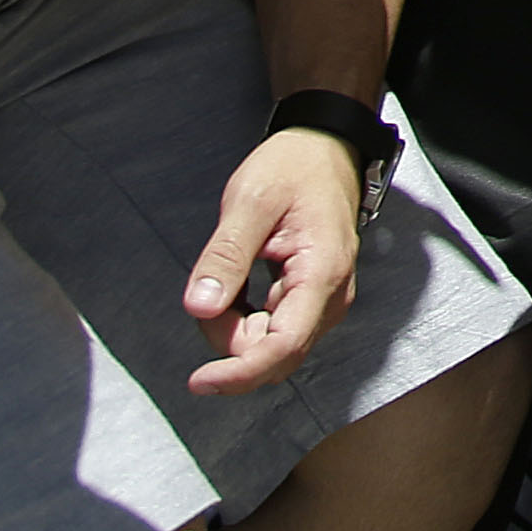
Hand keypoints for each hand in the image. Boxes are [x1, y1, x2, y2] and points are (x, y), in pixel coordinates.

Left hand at [182, 128, 364, 393]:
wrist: (324, 149)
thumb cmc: (294, 168)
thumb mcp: (250, 201)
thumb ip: (226, 256)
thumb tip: (200, 307)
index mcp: (322, 273)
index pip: (284, 346)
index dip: (240, 372)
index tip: (200, 381)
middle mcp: (331, 297)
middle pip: (274, 354)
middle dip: (229, 339)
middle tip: (210, 286)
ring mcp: (324, 301)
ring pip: (270, 347)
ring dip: (235, 328)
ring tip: (227, 275)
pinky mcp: (312, 301)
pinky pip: (272, 332)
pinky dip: (243, 320)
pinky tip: (238, 287)